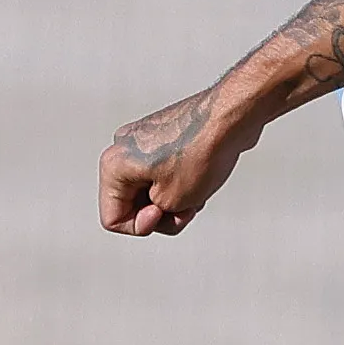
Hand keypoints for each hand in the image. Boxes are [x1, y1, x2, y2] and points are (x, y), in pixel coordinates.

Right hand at [98, 83, 254, 235]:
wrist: (230, 118)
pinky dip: (182, 184)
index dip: (141, 226)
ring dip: (174, 200)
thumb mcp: (172, 203)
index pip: (113, 218)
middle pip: (133, 204)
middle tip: (186, 207)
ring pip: (151, 190)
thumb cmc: (202, 154)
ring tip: (197, 191)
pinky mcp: (163, 136)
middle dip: (161, 213)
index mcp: (113, 165)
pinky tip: (202, 177)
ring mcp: (142, 140)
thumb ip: (153, 215)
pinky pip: (165, 173)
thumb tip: (158, 203)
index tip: (164, 213)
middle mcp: (122, 148)